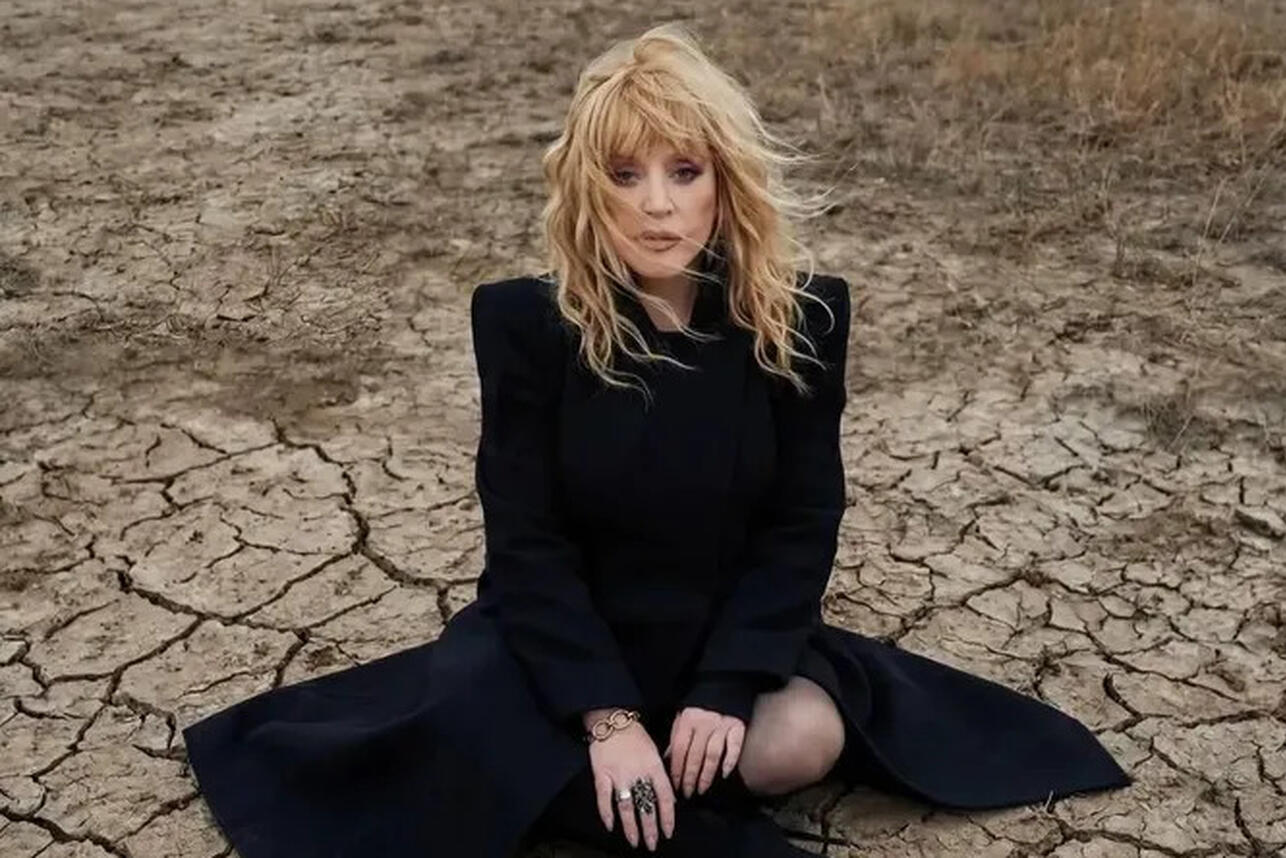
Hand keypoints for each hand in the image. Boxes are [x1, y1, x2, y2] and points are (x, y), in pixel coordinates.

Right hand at [583, 708, 675, 850]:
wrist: (612, 719)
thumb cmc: (635, 735)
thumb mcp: (654, 751)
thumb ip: (660, 775)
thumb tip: (668, 799)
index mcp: (654, 766)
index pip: (664, 796)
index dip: (667, 817)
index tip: (668, 832)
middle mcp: (638, 773)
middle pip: (646, 806)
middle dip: (650, 828)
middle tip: (652, 844)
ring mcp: (618, 775)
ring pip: (627, 807)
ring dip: (631, 827)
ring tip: (634, 841)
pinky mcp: (601, 774)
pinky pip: (604, 798)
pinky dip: (606, 813)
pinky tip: (610, 826)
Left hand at [664, 706, 744, 798]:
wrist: (723, 688)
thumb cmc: (699, 709)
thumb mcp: (683, 718)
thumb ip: (676, 738)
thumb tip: (668, 761)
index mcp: (688, 721)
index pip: (680, 750)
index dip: (677, 769)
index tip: (675, 785)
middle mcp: (704, 723)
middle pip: (695, 756)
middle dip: (690, 777)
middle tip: (688, 792)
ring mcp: (721, 725)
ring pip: (712, 755)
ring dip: (706, 775)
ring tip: (702, 789)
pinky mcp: (737, 727)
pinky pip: (733, 747)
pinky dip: (729, 761)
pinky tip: (724, 774)